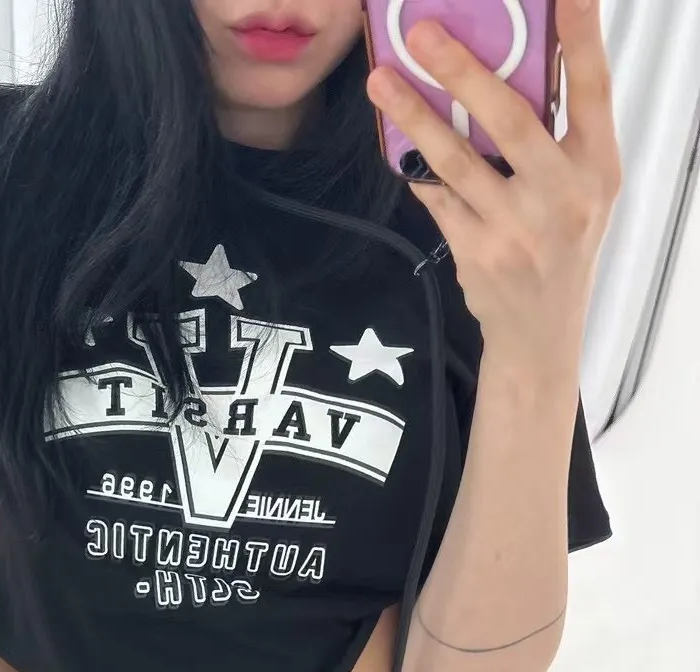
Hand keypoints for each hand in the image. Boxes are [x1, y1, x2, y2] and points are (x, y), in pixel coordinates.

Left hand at [367, 0, 621, 370]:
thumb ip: (556, 137)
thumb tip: (506, 68)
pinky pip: (437, 198)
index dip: (582, 35)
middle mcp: (564, 195)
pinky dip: (415, 167)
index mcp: (597, 167)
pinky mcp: (478, 253)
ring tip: (382, 81)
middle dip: (462, 70)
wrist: (539, 331)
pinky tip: (395, 141)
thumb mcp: (581, 188)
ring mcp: (518, 227)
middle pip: (510, 119)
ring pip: (457, 160)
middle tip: (422, 33)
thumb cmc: (560, 243)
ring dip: (414, 116)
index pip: (594, 89)